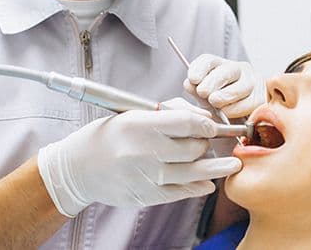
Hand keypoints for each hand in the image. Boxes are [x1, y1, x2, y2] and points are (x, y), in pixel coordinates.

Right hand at [37, 98, 242, 216]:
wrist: (77, 168)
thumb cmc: (108, 136)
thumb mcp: (132, 115)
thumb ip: (167, 115)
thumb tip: (203, 119)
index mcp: (140, 125)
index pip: (187, 123)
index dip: (207, 124)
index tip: (214, 126)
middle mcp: (144, 151)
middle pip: (194, 148)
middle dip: (206, 144)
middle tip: (208, 143)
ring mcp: (146, 176)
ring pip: (194, 172)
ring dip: (216, 168)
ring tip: (232, 164)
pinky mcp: (146, 195)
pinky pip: (182, 192)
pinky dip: (198, 187)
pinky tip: (208, 183)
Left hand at [184, 55, 266, 117]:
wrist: (247, 119)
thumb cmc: (224, 107)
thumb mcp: (207, 99)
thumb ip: (197, 91)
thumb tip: (188, 84)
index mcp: (221, 67)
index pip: (209, 60)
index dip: (200, 68)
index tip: (193, 79)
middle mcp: (239, 70)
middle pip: (226, 71)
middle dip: (212, 82)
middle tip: (203, 93)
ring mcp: (254, 82)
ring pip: (241, 86)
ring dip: (225, 95)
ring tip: (215, 103)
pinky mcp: (263, 97)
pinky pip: (250, 102)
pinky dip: (237, 109)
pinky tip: (229, 113)